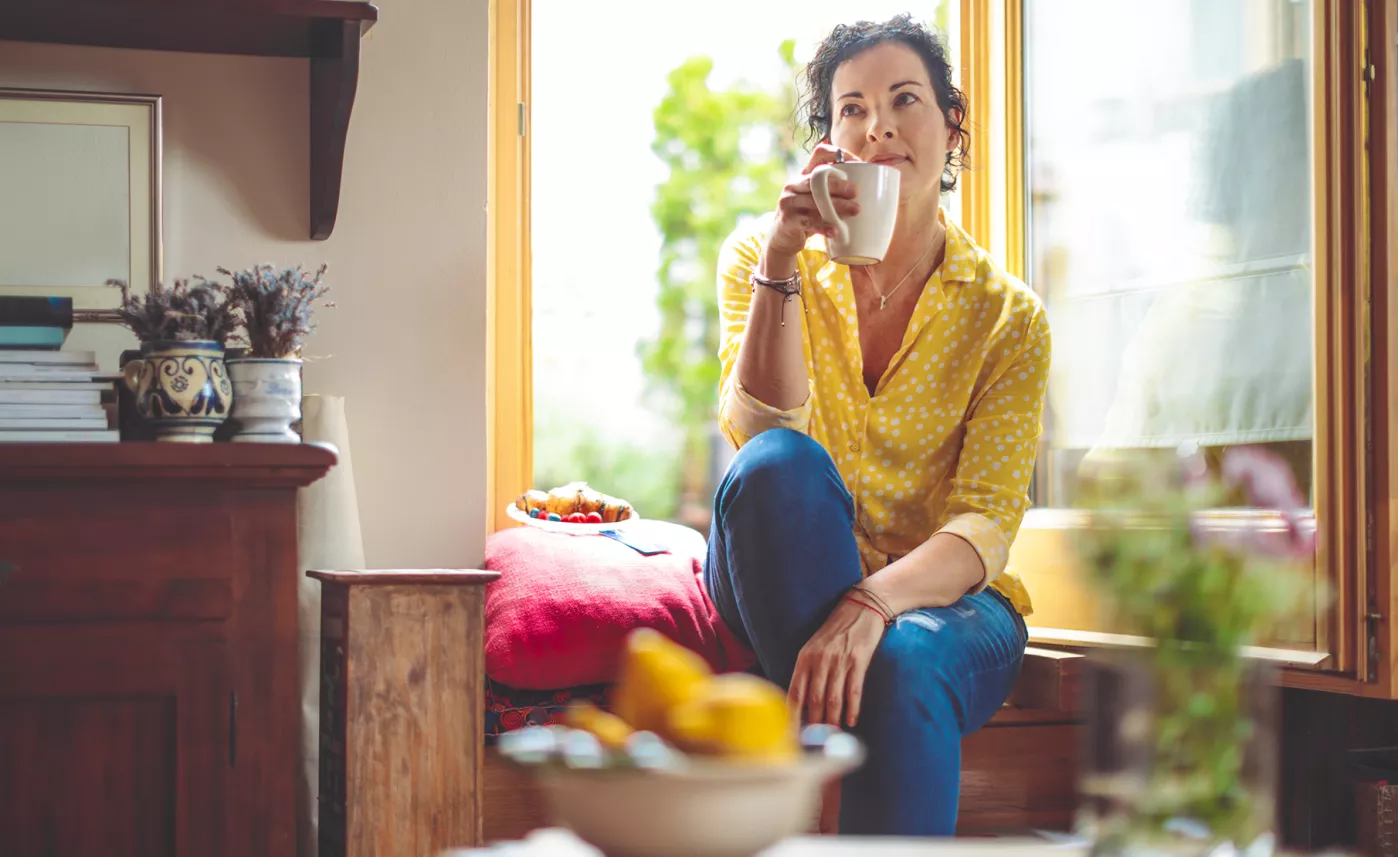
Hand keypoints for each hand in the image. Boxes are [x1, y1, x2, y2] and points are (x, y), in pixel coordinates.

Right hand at [763, 143, 862, 265]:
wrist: (782, 238)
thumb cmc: (807, 215)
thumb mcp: (816, 198)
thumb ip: (832, 190)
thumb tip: (870, 186)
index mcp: (804, 174)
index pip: (819, 153)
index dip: (839, 154)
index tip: (857, 163)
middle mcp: (794, 184)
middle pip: (817, 179)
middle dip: (838, 184)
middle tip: (856, 191)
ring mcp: (788, 201)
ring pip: (814, 201)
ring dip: (837, 206)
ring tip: (855, 210)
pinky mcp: (787, 220)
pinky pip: (809, 222)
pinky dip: (824, 226)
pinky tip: (836, 231)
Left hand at [788, 595, 886, 728]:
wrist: (861, 607)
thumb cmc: (836, 631)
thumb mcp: (814, 647)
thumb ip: (807, 672)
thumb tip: (802, 702)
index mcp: (805, 658)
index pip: (795, 692)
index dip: (792, 715)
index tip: (791, 733)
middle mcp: (820, 660)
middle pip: (814, 700)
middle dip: (813, 724)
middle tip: (814, 742)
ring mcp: (839, 660)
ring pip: (833, 699)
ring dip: (832, 721)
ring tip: (832, 735)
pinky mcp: (859, 660)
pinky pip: (854, 690)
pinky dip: (852, 709)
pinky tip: (851, 721)